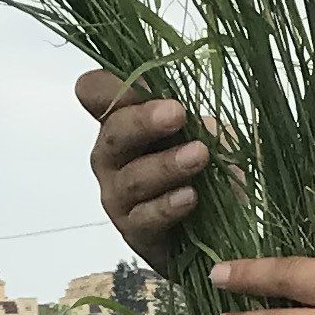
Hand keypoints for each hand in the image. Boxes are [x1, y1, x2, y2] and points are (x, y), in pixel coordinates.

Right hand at [76, 65, 210, 259]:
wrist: (218, 229)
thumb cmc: (204, 169)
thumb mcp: (205, 132)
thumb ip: (191, 116)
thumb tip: (181, 105)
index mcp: (123, 121)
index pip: (95, 92)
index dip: (106, 85)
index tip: (138, 83)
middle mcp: (112, 157)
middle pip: (113, 134)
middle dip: (144, 122)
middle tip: (178, 113)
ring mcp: (118, 196)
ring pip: (131, 178)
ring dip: (166, 165)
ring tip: (199, 157)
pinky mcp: (134, 232)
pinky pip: (145, 218)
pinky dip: (168, 205)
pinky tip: (190, 196)